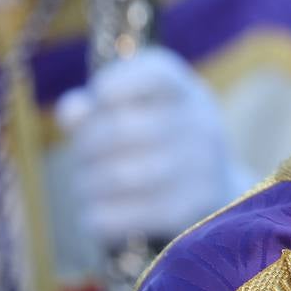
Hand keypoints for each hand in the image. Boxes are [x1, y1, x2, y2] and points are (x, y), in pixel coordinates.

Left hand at [56, 46, 253, 243]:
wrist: (218, 201)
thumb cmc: (160, 148)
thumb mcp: (139, 114)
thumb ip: (99, 106)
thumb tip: (71, 111)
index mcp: (187, 91)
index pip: (154, 74)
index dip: (115, 81)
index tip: (100, 95)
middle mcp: (200, 124)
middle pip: (121, 128)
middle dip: (86, 145)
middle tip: (81, 158)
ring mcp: (199, 168)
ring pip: (117, 176)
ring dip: (88, 183)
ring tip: (86, 186)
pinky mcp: (188, 210)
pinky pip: (122, 215)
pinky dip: (97, 216)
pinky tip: (95, 214)